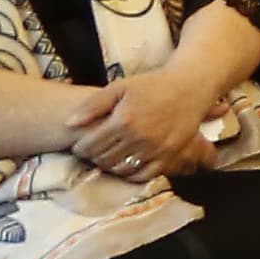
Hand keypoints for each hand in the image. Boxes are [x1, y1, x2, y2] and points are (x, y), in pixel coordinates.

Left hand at [73, 67, 219, 181]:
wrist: (190, 86)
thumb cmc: (152, 84)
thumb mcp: (120, 87)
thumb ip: (93, 105)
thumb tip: (69, 123)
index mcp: (123, 120)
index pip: (90, 146)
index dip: (80, 148)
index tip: (81, 146)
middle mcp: (138, 137)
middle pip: (104, 159)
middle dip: (94, 157)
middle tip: (94, 152)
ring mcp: (155, 148)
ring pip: (122, 168)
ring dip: (111, 166)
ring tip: (109, 157)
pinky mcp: (170, 154)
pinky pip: (145, 174)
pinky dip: (132, 174)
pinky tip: (128, 165)